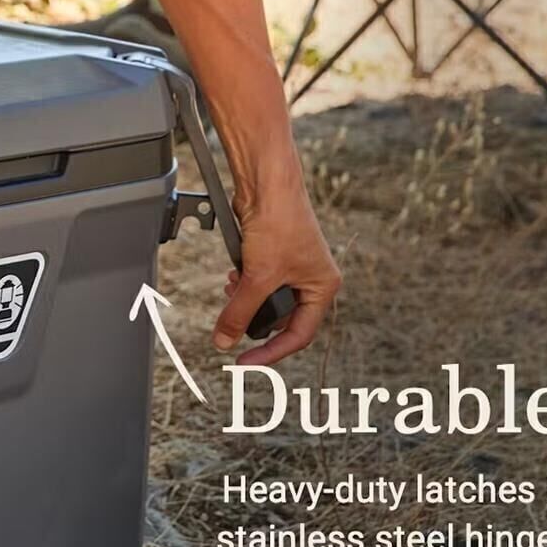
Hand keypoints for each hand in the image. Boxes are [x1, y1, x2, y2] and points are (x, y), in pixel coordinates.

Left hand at [213, 190, 341, 364]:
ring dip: (246, 297)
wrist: (267, 184)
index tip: (244, 362)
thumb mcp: (257, 276)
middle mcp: (311, 277)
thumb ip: (239, 312)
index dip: (271, 351)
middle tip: (233, 314)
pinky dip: (244, 281)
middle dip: (254, 315)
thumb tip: (223, 342)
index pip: (298, 333)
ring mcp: (292, 264)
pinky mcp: (273, 252)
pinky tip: (234, 273)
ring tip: (232, 287)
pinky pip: (258, 279)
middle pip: (280, 315)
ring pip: (266, 297)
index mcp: (323, 286)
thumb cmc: (279, 223)